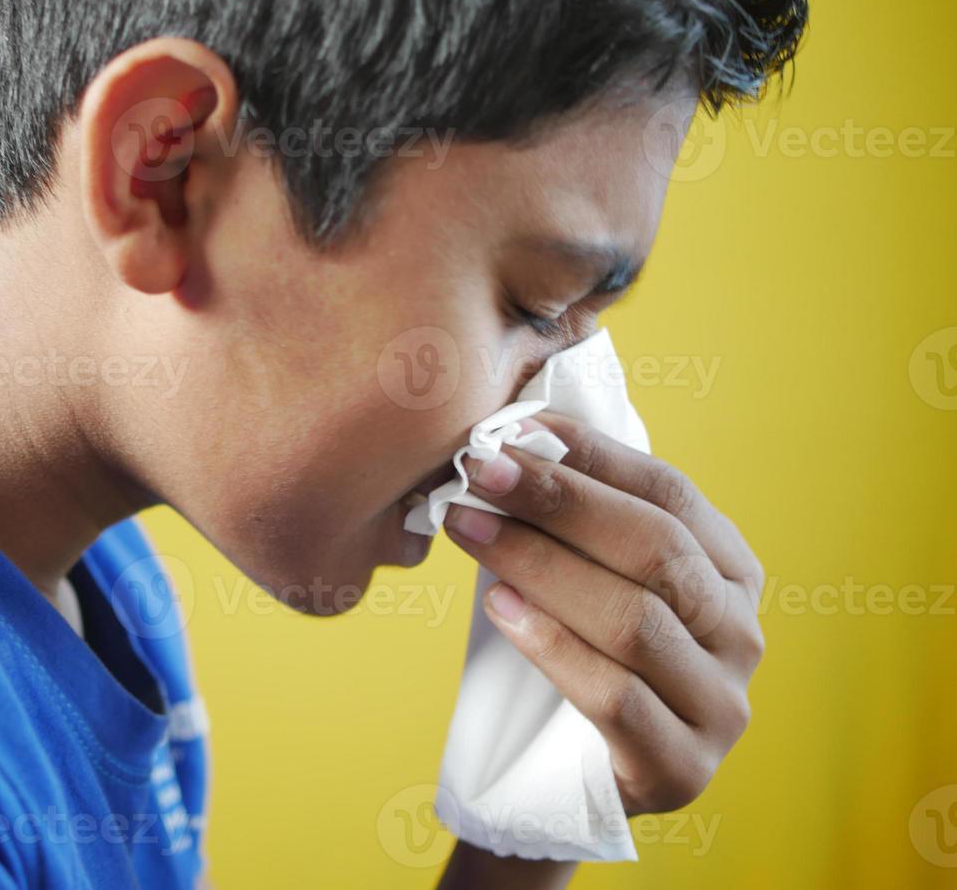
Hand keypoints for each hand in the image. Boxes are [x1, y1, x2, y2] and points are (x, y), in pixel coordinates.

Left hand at [442, 411, 764, 816]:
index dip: (591, 455)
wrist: (571, 781)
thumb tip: (505, 439)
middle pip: (655, 549)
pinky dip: (551, 644)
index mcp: (730, 571)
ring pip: (633, 620)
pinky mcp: (681, 769)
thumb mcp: (587, 576)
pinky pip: (616, 696)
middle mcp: (740, 634)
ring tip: (470, 529)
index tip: (514, 429)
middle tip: (479, 471)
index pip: (669, 493)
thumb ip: (571, 517)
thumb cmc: (578, 655)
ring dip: (540, 564)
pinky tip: (500, 607)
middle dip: (558, 501)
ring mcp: (720, 705)